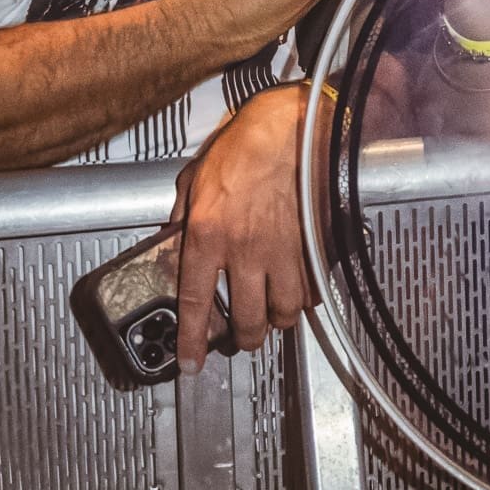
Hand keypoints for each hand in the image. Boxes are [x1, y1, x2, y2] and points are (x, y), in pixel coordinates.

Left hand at [172, 82, 315, 369]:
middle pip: (246, 321)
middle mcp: (244, 250)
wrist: (289, 126)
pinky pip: (312, 289)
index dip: (192, 341)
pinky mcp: (311, 244)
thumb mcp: (195, 177)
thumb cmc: (244, 143)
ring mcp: (282, 250)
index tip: (190, 362)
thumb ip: (183, 214)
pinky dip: (306, 299)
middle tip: (239, 341)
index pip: (195, 304)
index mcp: (208, 235)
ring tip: (271, 317)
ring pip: (283, 313)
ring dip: (276, 322)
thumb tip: (176, 238)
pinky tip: (299, 293)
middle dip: (242, 341)